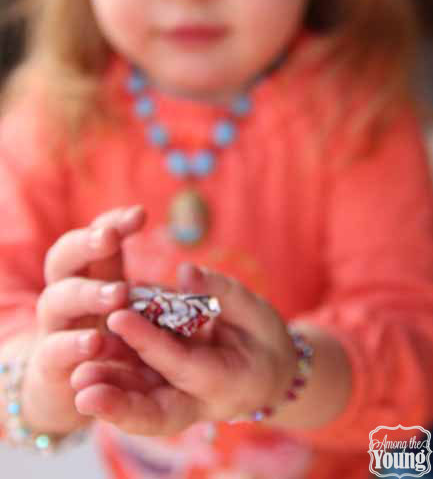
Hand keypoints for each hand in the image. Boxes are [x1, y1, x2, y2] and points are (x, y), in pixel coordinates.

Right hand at [22, 204, 159, 434]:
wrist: (74, 393)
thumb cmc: (115, 343)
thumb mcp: (139, 314)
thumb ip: (158, 290)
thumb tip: (192, 272)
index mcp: (91, 275)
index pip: (95, 237)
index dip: (113, 222)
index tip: (140, 214)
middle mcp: (67, 293)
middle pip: (63, 257)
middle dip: (86, 244)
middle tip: (110, 237)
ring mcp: (56, 327)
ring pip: (56, 299)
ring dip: (85, 293)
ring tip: (118, 293)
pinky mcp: (50, 365)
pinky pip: (53, 350)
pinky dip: (72, 344)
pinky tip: (95, 342)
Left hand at [70, 263, 295, 435]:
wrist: (269, 374)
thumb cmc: (265, 339)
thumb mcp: (257, 311)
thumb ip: (222, 292)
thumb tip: (186, 271)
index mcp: (229, 381)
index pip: (184, 364)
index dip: (152, 342)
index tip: (119, 316)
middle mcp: (201, 403)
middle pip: (158, 413)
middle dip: (120, 403)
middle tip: (83, 386)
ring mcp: (181, 404)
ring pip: (142, 409)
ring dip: (109, 396)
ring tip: (77, 377)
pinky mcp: (166, 396)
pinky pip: (139, 395)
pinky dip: (114, 386)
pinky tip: (86, 368)